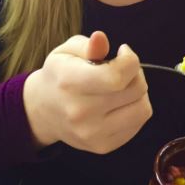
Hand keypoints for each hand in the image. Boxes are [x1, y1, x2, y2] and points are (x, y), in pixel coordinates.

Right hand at [23, 31, 152, 153]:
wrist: (42, 111)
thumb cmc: (59, 75)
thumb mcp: (66, 51)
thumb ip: (87, 45)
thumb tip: (101, 38)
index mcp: (70, 83)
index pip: (117, 76)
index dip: (130, 59)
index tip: (122, 52)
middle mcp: (81, 112)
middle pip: (135, 90)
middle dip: (135, 73)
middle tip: (122, 69)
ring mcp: (92, 133)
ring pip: (142, 109)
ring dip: (139, 93)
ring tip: (123, 86)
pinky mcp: (102, 147)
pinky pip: (137, 125)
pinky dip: (134, 109)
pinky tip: (119, 102)